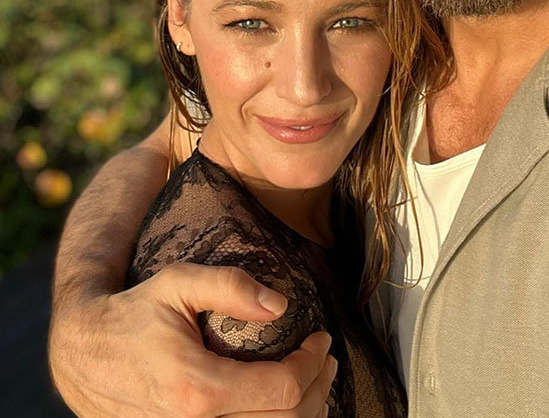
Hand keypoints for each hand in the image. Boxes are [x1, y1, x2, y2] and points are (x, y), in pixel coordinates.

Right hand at [49, 262, 335, 417]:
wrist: (84, 355)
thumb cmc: (134, 313)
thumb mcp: (177, 282)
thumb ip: (229, 286)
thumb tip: (281, 304)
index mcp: (198, 388)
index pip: (282, 390)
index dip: (312, 363)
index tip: (321, 336)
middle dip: (317, 388)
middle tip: (326, 356)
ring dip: (304, 411)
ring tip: (315, 379)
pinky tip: (285, 405)